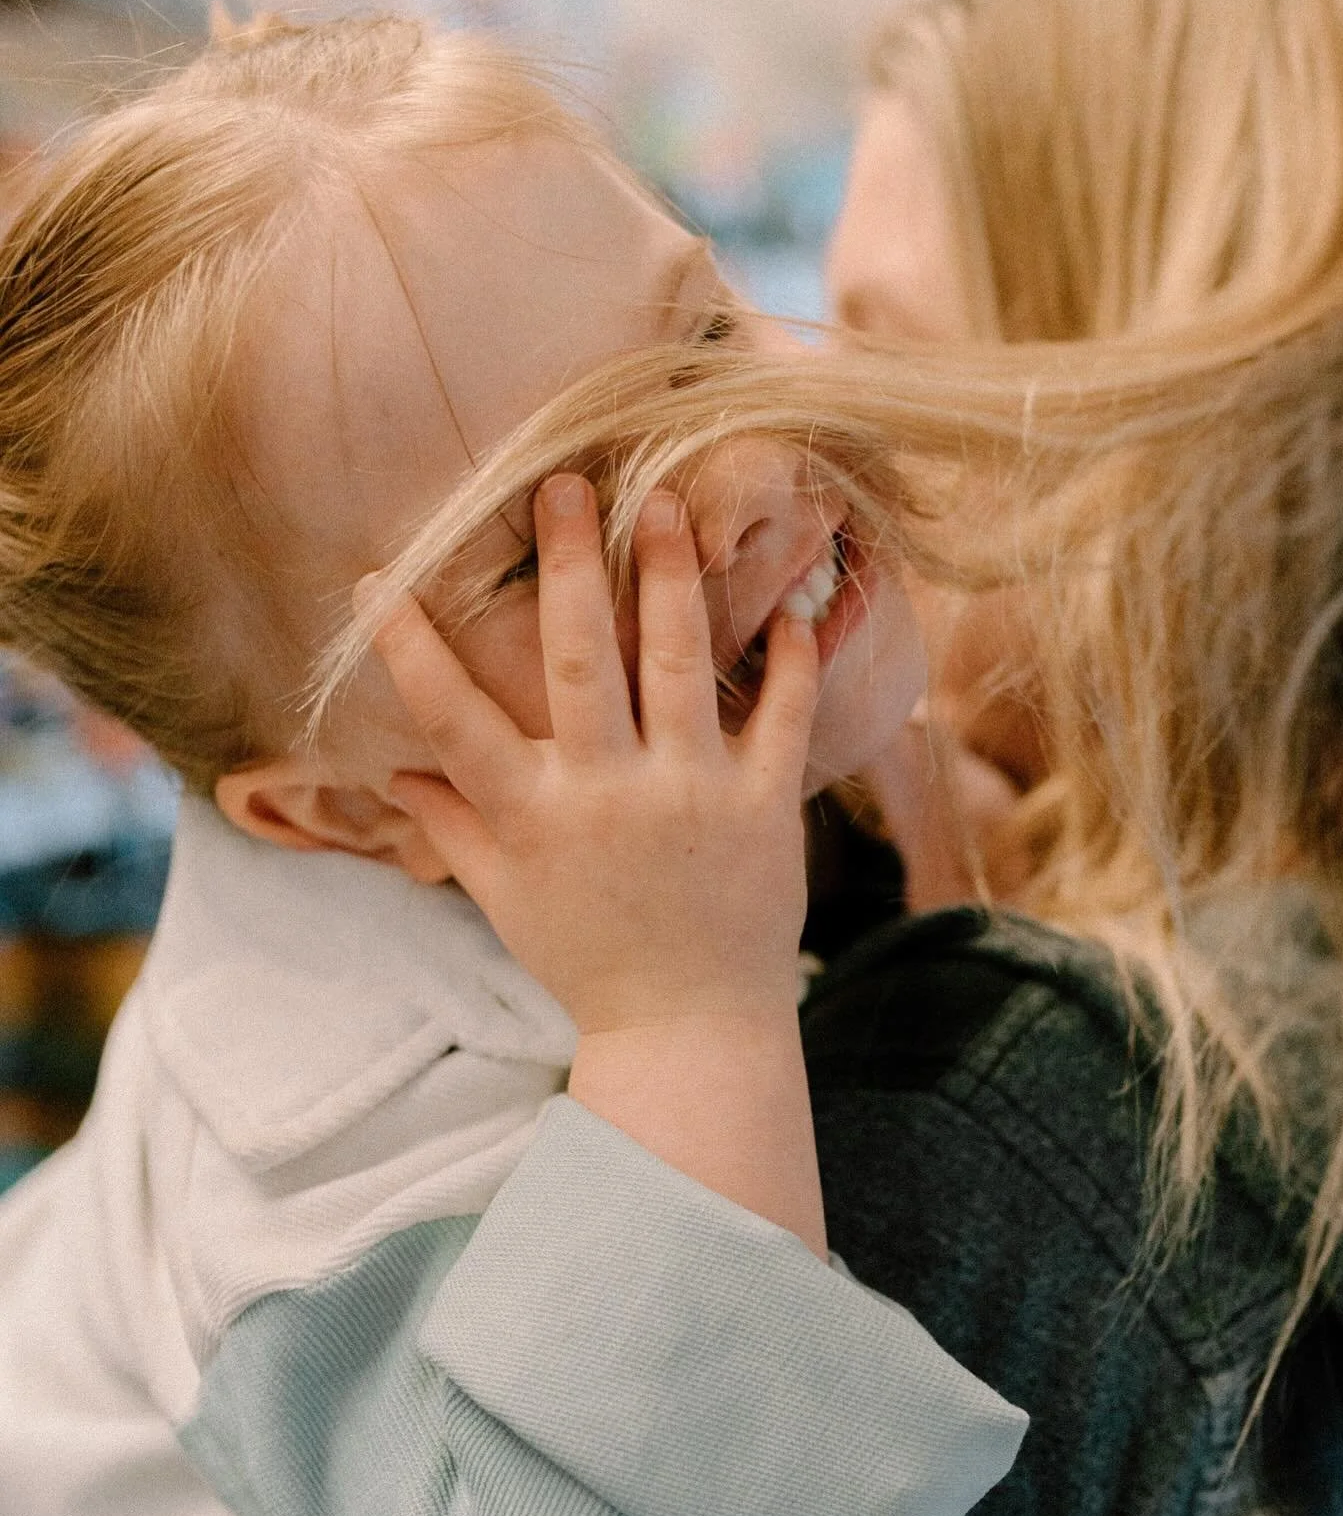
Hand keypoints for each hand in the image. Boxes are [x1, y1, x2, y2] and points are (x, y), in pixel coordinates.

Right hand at [365, 475, 819, 1037]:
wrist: (689, 1029)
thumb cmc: (588, 959)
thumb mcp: (506, 899)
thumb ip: (454, 829)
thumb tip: (391, 775)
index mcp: (533, 817)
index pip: (453, 720)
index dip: (409, 649)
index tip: (376, 580)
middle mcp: (607, 794)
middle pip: (577, 661)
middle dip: (568, 567)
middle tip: (563, 486)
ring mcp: (690, 795)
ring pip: (677, 666)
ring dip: (669, 580)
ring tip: (666, 505)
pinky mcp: (763, 807)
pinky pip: (781, 719)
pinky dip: (791, 663)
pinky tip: (794, 606)